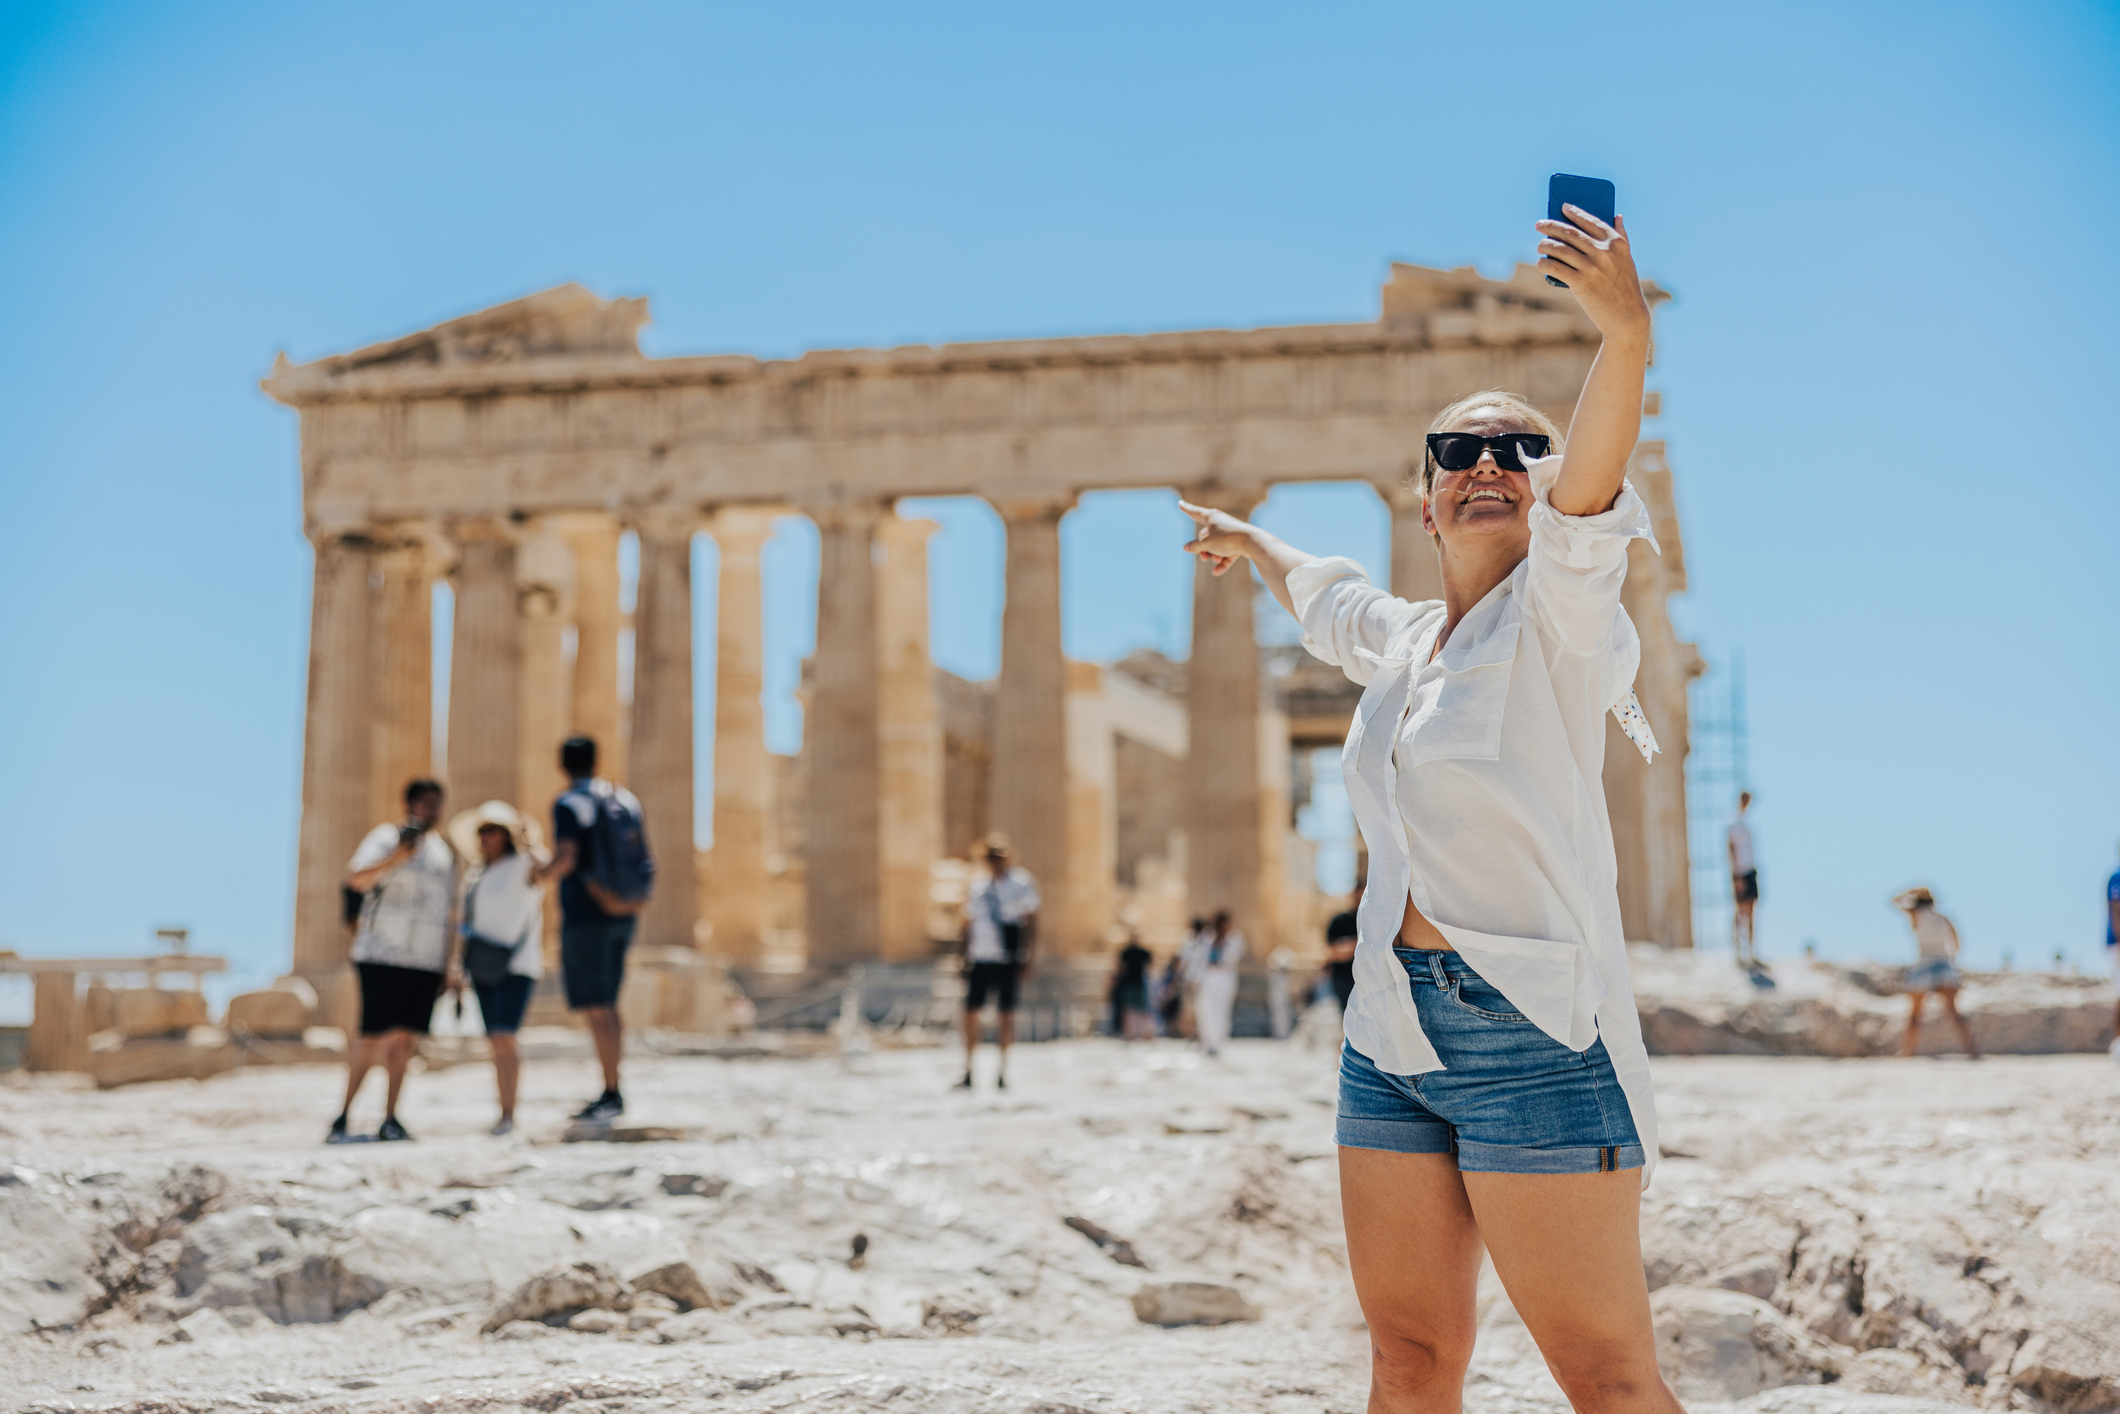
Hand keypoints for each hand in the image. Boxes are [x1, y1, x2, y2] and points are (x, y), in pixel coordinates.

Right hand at [1178, 501, 1256, 576]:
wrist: (1251, 542)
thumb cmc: (1227, 538)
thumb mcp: (1206, 543)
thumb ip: (1195, 546)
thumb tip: (1186, 547)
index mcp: (1212, 517)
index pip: (1195, 513)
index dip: (1187, 509)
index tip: (1180, 503)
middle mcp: (1220, 523)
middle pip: (1205, 537)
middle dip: (1203, 549)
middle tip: (1204, 557)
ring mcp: (1229, 534)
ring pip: (1216, 547)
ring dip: (1213, 556)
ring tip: (1215, 559)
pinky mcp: (1238, 544)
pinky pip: (1227, 554)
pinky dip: (1222, 562)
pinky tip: (1216, 572)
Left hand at [1535, 208, 1649, 341]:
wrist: (1627, 316)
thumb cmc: (1625, 287)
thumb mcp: (1627, 259)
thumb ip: (1622, 236)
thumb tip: (1617, 215)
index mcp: (1617, 243)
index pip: (1591, 221)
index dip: (1575, 212)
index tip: (1563, 207)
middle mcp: (1604, 252)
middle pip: (1571, 233)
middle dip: (1552, 226)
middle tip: (1539, 224)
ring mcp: (1592, 267)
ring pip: (1560, 249)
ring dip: (1545, 245)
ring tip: (1540, 245)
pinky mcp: (1580, 283)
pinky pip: (1555, 268)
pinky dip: (1545, 264)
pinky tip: (1541, 263)